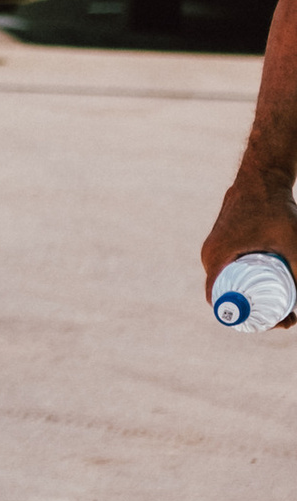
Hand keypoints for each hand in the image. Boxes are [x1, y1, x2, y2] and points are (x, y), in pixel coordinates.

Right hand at [199, 169, 296, 316]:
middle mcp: (211, 256)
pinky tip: (263, 290)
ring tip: (281, 306)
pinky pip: (228, 271)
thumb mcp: (292, 244)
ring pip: (229, 283)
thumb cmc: (274, 208)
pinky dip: (243, 284)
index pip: (220, 301)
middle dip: (256, 313)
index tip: (274, 323)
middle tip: (286, 318)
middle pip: (226, 296)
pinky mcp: (222, 243)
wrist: (262, 177)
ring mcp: (214, 250)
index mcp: (217, 258)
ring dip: (250, 298)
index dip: (246, 319)